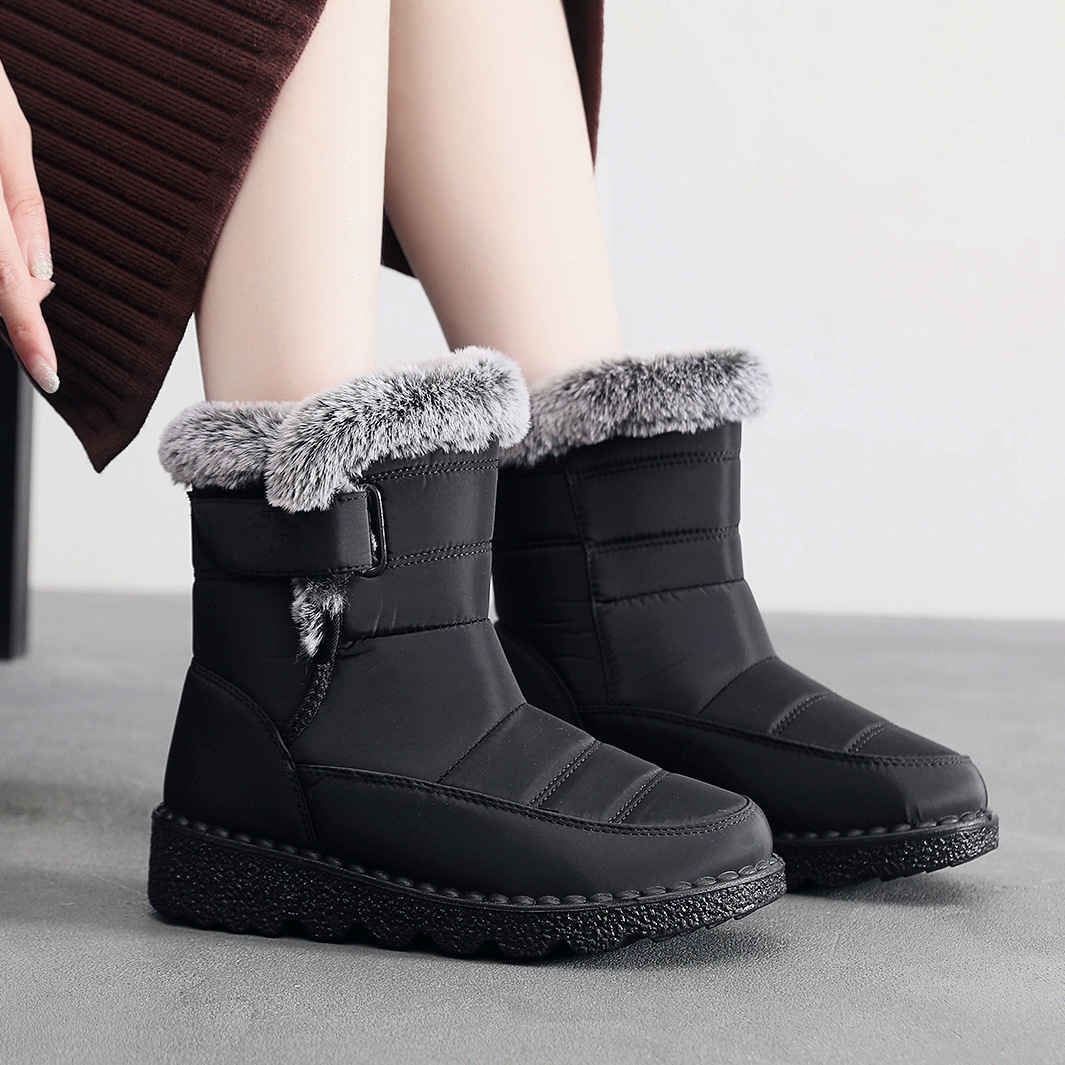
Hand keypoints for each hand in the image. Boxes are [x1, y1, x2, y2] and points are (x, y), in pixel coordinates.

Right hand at [0, 56, 57, 392]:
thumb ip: (20, 208)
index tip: (49, 374)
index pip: (6, 284)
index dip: (29, 336)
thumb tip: (39, 274)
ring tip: (26, 270)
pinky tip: (3, 242)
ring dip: (2, 274)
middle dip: (15, 297)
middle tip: (36, 293)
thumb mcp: (7, 133)